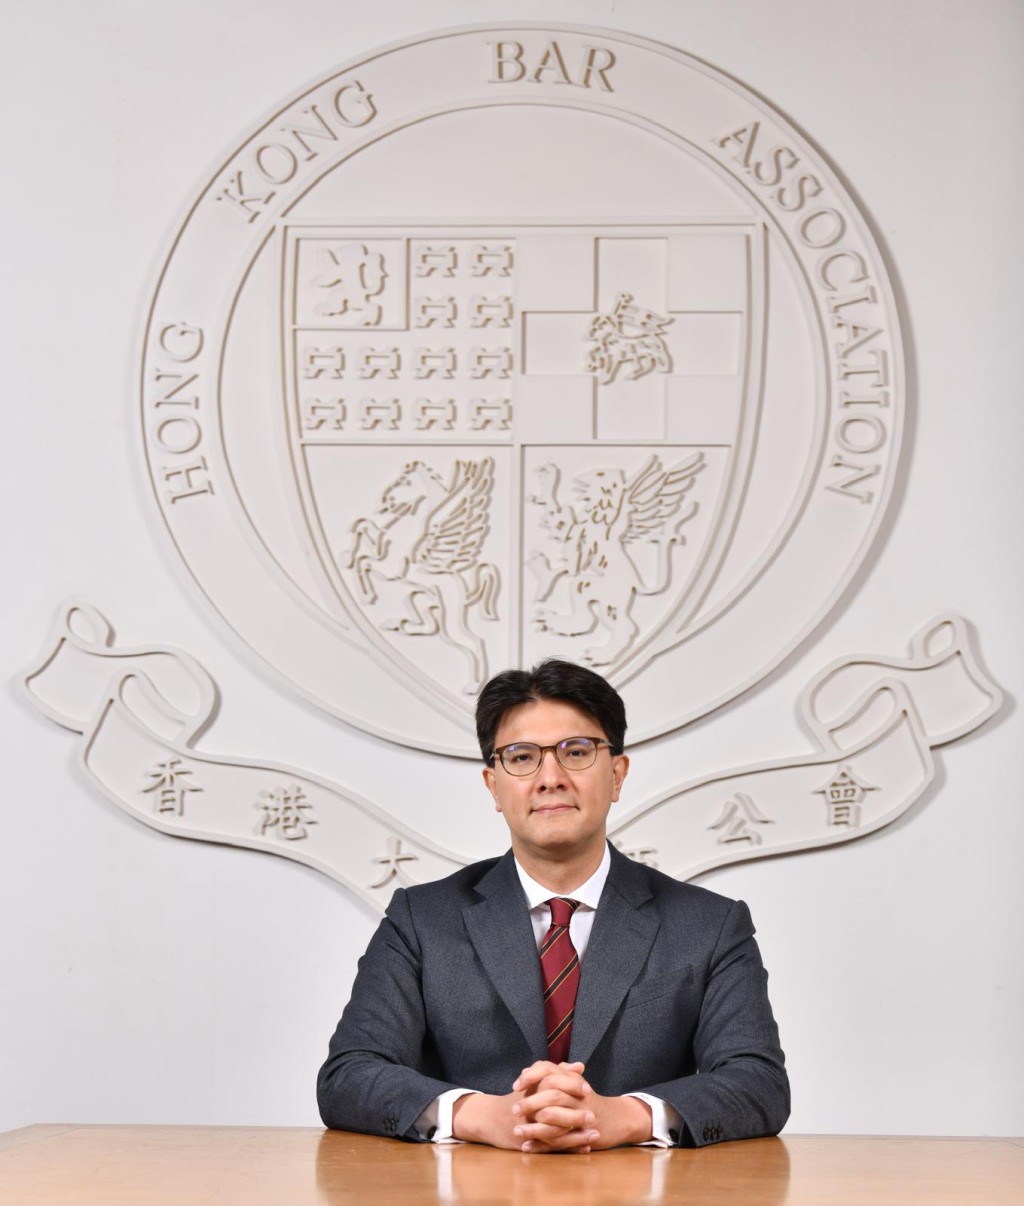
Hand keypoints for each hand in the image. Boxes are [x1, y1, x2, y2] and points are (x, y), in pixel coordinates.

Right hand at [451, 1061, 595, 1151]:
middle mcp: (529, 1109)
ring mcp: (528, 1127)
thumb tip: (580, 1067)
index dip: (571, 1087)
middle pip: (554, 1111)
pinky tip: (585, 1148)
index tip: (587, 1090)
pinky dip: (570, 1148)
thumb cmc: (517, 1098)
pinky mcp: (529, 1143)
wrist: (490, 1117)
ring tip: (595, 1136)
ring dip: (576, 1135)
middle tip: (593, 1116)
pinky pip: (552, 1148)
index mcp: (532, 1090)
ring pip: (555, 1133)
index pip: (553, 1085)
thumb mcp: (534, 1081)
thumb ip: (558, 1072)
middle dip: (576, 1114)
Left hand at [513, 1062, 653, 1152]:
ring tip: (516, 1132)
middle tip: (513, 1110)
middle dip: (529, 1103)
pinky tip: (527, 1147)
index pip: (548, 1070)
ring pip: (553, 1118)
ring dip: (532, 1127)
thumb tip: (530, 1069)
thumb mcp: (574, 1084)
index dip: (530, 1076)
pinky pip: (559, 1140)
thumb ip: (554, 1075)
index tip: (516, 1085)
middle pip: (550, 1093)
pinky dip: (541, 1145)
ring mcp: (581, 1114)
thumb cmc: (591, 1100)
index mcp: (572, 1079)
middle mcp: (576, 1094)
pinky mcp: (582, 1134)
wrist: (619, 1118)